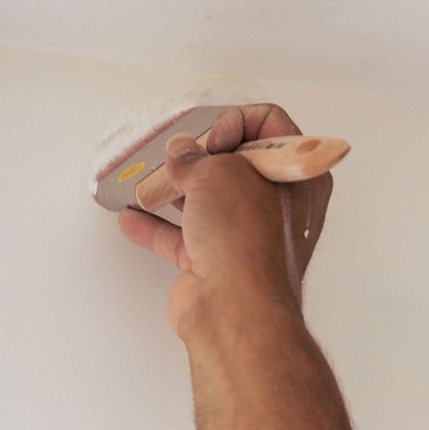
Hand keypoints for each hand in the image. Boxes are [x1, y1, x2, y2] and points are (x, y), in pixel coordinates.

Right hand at [117, 103, 332, 338]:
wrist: (233, 308)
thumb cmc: (244, 238)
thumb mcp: (219, 172)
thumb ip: (195, 156)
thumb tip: (181, 153)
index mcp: (298, 177)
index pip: (272, 126)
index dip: (236, 121)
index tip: (212, 137)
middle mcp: (278, 207)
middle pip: (236, 163)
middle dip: (200, 154)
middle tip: (177, 152)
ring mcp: (247, 238)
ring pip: (208, 201)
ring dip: (175, 188)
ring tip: (149, 177)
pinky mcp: (217, 265)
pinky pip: (183, 239)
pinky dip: (157, 227)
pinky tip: (130, 217)